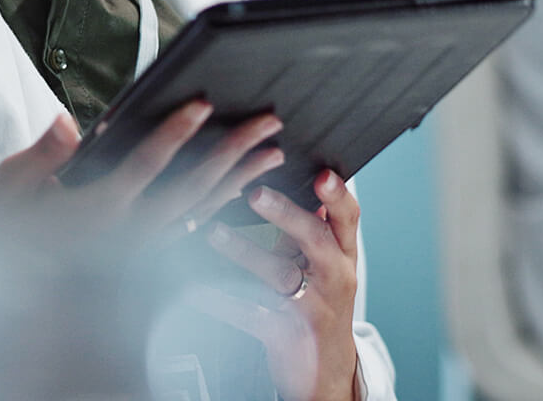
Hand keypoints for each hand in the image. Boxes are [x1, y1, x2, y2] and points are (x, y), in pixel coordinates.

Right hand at [0, 103, 285, 397]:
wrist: (8, 307)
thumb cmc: (4, 245)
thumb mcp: (8, 193)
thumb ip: (43, 156)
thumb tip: (67, 123)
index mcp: (95, 211)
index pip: (145, 164)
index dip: (176, 132)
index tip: (202, 104)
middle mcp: (127, 231)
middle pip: (192, 185)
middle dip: (233, 151)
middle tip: (267, 123)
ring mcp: (141, 246)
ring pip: (201, 208)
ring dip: (239, 178)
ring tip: (271, 151)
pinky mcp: (144, 255)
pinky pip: (193, 227)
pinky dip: (221, 205)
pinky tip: (240, 188)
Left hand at [190, 169, 361, 400]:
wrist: (326, 372)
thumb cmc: (318, 298)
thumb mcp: (322, 261)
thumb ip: (309, 221)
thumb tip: (287, 169)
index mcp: (342, 252)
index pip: (348, 217)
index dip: (338, 195)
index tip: (323, 173)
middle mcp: (333, 277)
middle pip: (315, 238)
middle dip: (286, 214)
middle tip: (255, 192)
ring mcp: (311, 307)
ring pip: (279, 274)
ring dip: (243, 250)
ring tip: (213, 231)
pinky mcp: (286, 335)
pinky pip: (249, 314)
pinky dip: (220, 300)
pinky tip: (193, 287)